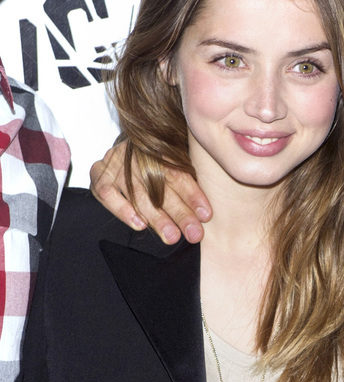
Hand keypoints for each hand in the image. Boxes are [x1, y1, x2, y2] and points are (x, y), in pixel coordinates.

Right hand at [90, 141, 211, 244]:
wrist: (126, 145)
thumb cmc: (156, 161)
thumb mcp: (174, 164)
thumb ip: (187, 184)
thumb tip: (205, 214)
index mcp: (160, 148)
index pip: (179, 173)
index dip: (193, 194)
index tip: (206, 215)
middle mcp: (138, 154)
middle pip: (160, 186)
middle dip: (179, 212)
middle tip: (193, 233)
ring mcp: (116, 163)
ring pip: (138, 193)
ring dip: (156, 218)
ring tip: (171, 236)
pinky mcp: (99, 173)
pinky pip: (107, 193)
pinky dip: (123, 210)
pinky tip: (139, 224)